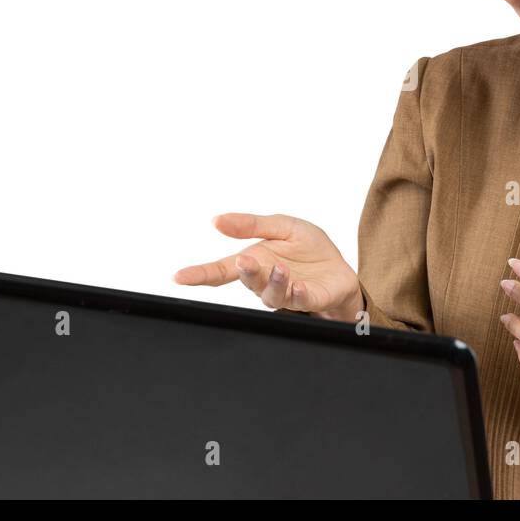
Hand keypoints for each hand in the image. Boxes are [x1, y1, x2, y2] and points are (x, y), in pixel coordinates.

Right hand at [173, 212, 363, 321]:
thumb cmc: (309, 249)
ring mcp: (287, 292)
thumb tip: (216, 220)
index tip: (179, 277)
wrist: (340, 268)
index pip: (222, 270)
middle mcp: (265, 280)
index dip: (200, 274)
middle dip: (245, 272)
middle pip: (247, 281)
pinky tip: (298, 285)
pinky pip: (299, 300)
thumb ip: (251, 224)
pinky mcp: (310, 298)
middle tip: (243, 261)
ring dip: (272, 282)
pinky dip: (297, 293)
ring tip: (279, 268)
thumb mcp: (282, 226)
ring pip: (271, 295)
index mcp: (255, 261)